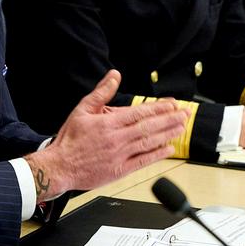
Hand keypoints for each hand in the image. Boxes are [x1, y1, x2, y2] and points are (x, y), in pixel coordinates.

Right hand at [24, 70, 187, 201]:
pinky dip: (157, 155)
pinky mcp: (120, 170)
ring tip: (181, 127)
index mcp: (108, 123)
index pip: (140, 112)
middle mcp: (117, 139)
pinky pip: (143, 161)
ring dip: (168, 134)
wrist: (60, 166)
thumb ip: (102, 92)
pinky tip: (168, 149)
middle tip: (184, 113)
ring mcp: (120, 155)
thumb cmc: (70, 140)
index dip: (159, 108)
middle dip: (170, 119)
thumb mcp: (82, 109)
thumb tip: (114, 76)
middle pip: (149, 127)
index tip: (172, 104)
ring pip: (149, 142)